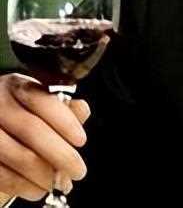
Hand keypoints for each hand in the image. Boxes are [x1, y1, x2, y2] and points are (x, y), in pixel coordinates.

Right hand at [0, 74, 89, 200]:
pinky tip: (36, 189)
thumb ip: (62, 108)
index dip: (65, 122)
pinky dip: (21, 185)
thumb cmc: (20, 115)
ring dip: (41, 174)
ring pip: (15, 154)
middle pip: (31, 129)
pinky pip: (0, 173)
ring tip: (58, 184)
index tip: (81, 140)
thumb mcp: (39, 104)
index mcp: (16, 87)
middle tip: (78, 170)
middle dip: (60, 154)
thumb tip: (81, 110)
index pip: (43, 100)